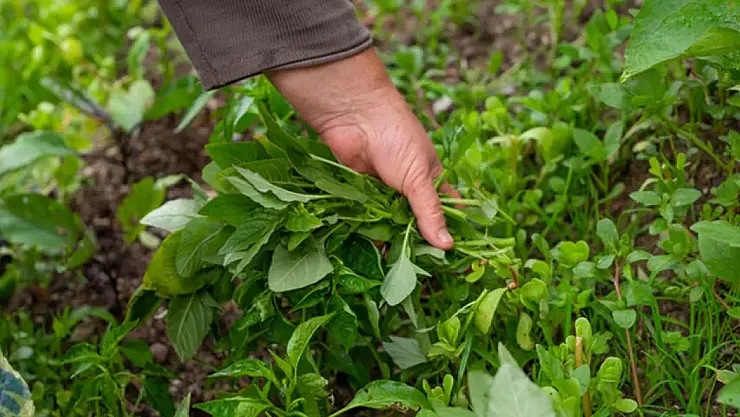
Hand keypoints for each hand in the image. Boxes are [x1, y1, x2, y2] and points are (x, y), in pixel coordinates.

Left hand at [267, 48, 454, 249]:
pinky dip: (369, 230)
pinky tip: (372, 249)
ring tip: (395, 266)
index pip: (445, 210)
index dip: (448, 231)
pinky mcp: (360, 192)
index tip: (452, 259)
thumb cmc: (396, 137)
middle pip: (415, 222)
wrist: (354, 115)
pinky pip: (367, 217)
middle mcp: (408, 186)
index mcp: (431, 178)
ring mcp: (383, 190)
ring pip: (390, 222)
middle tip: (419, 269)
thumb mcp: (419, 177)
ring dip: (391, 239)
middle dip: (416, 242)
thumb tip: (448, 245)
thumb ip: (430, 212)